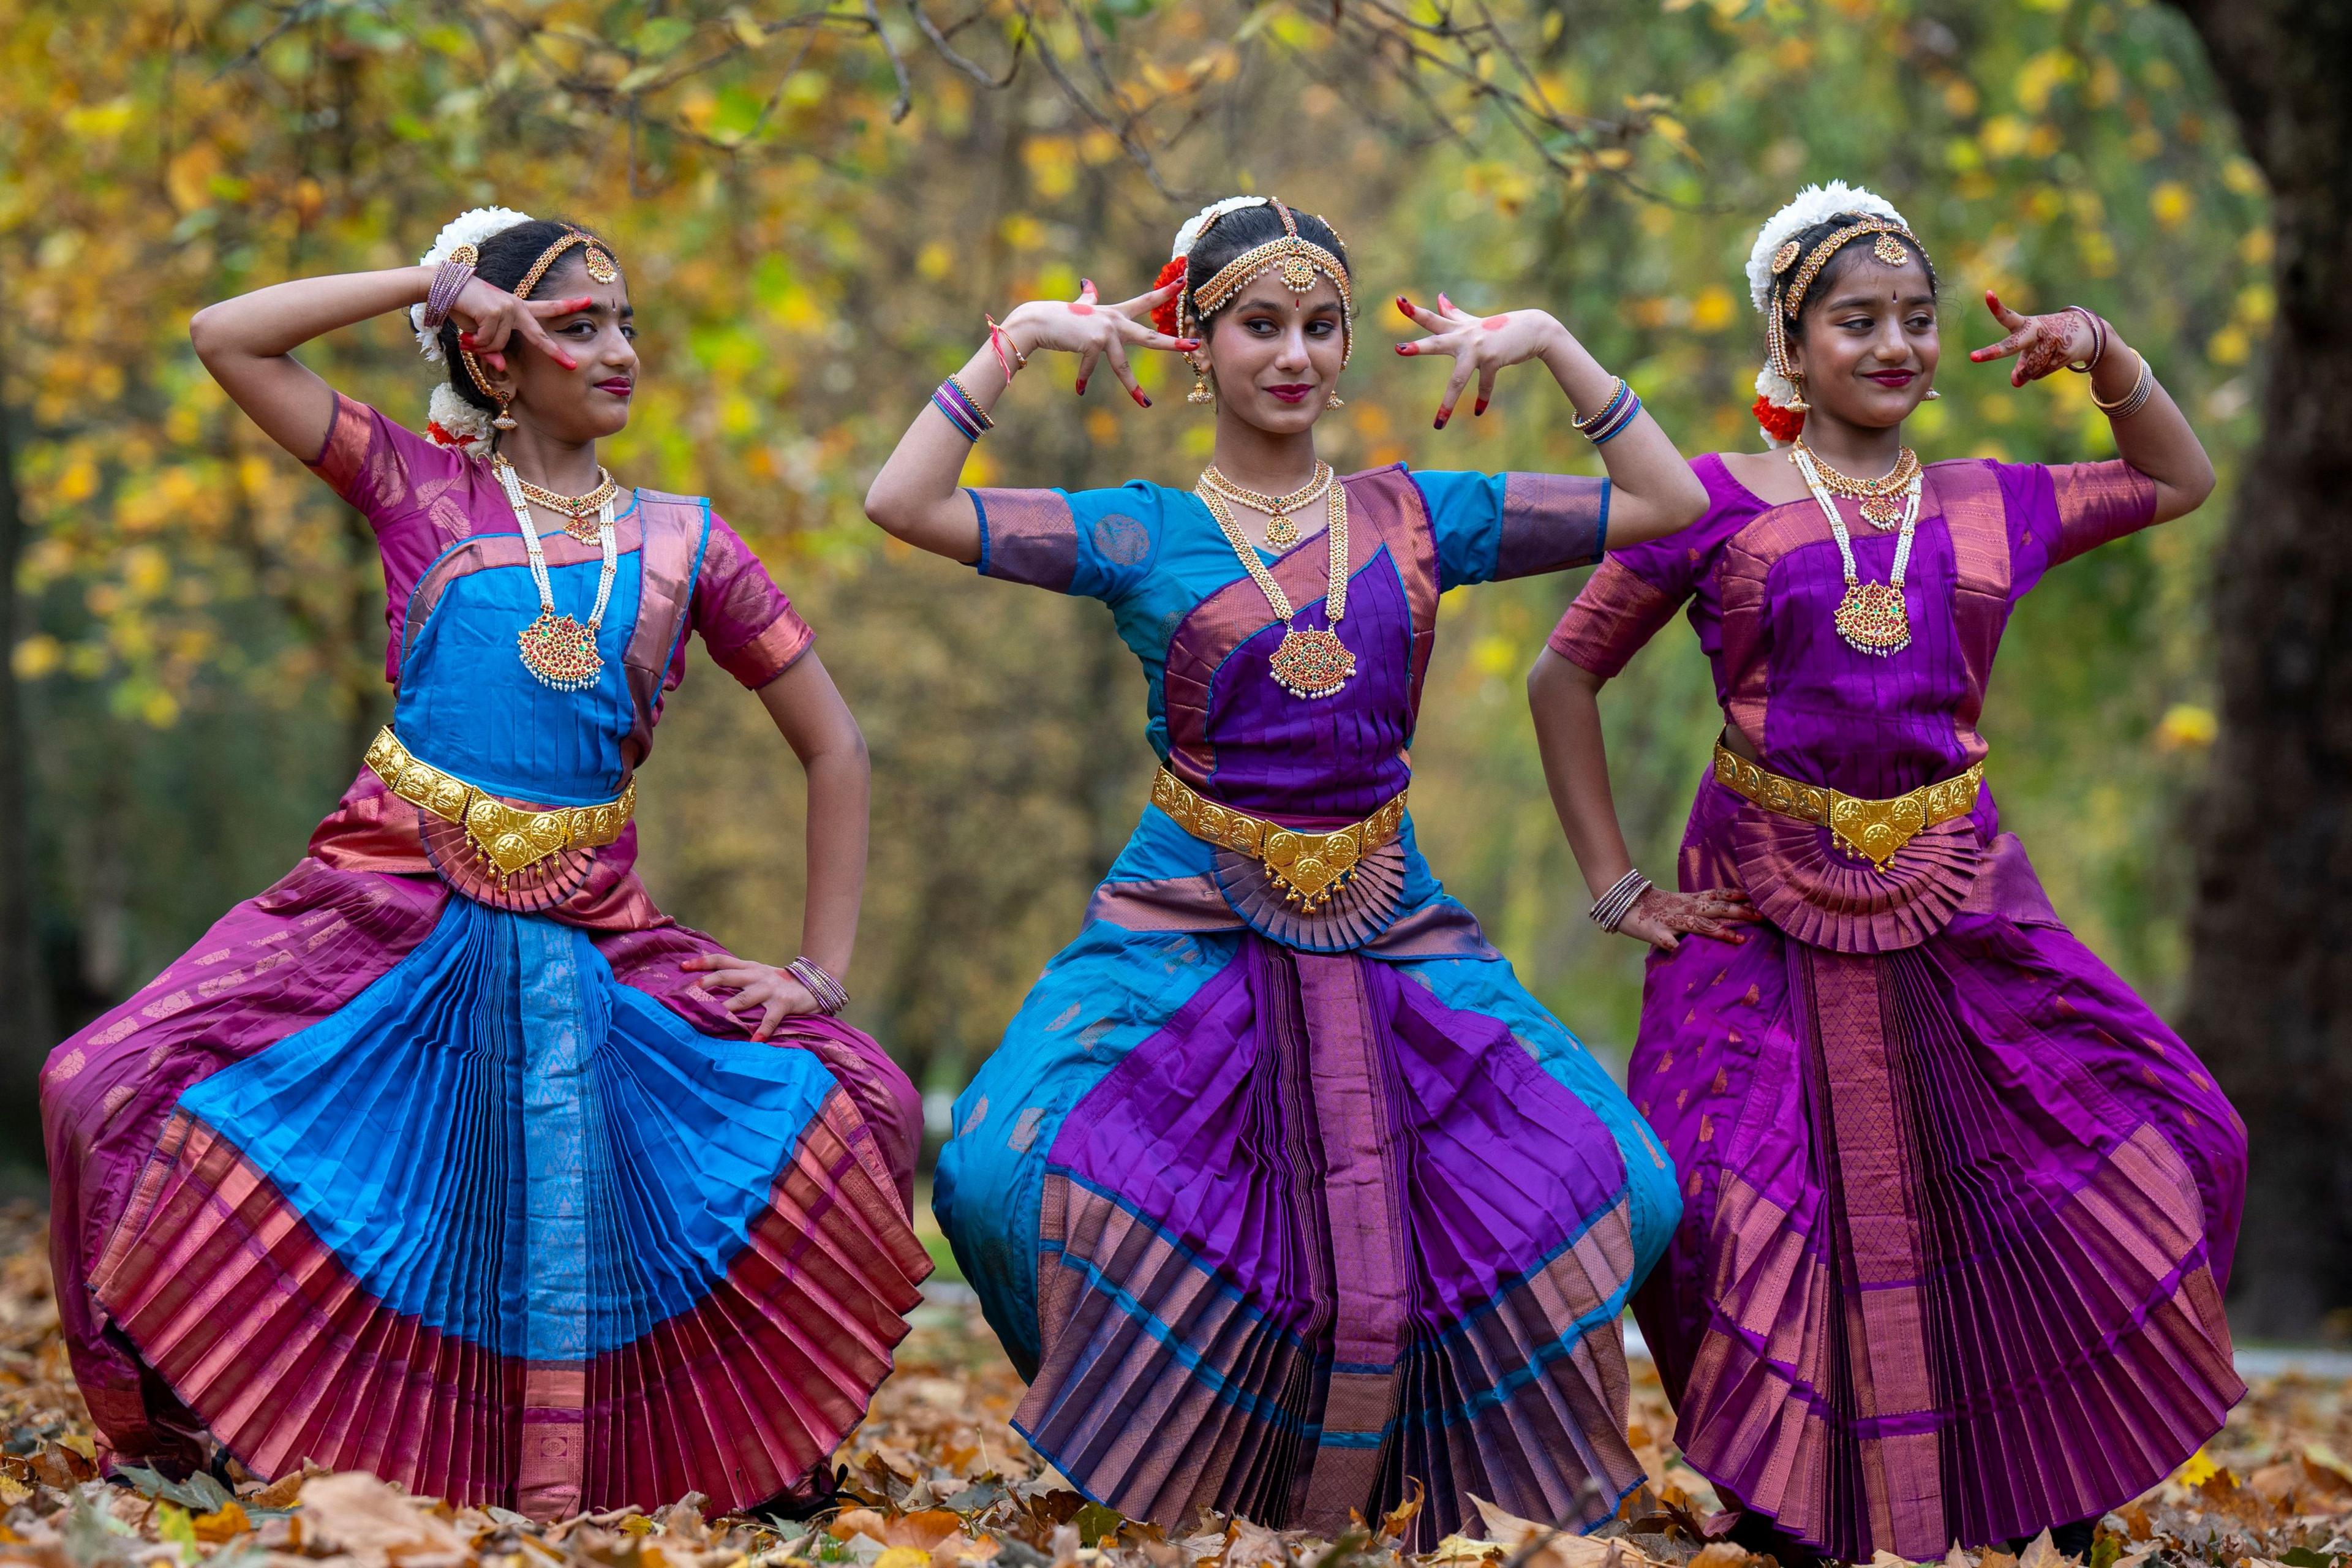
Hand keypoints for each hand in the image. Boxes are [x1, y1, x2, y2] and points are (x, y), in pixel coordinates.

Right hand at [448, 276, 591, 373]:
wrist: (442, 286)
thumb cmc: (464, 308)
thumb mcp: (481, 333)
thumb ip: (494, 350)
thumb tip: (502, 367)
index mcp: (518, 308)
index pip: (548, 308)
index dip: (568, 306)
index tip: (588, 302)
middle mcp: (516, 307)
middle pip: (539, 336)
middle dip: (555, 353)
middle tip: (572, 366)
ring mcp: (507, 308)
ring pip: (501, 344)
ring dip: (484, 345)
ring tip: (472, 335)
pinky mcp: (495, 311)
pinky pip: (489, 340)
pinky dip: (477, 341)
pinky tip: (468, 331)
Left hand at [680, 951, 820, 1040]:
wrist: (814, 983)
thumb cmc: (778, 983)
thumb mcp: (758, 974)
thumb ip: (738, 976)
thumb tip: (708, 983)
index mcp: (748, 967)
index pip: (721, 960)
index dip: (702, 962)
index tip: (682, 966)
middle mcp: (757, 975)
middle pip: (728, 975)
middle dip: (709, 982)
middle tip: (691, 990)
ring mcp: (770, 989)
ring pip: (745, 997)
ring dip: (730, 1007)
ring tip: (717, 1017)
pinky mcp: (784, 1003)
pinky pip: (770, 1018)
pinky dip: (763, 1030)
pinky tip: (754, 1041)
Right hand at [1000, 278, 1195, 407]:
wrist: (1037, 321)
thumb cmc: (1057, 316)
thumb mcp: (1079, 307)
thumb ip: (1089, 298)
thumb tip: (1087, 283)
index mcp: (1114, 313)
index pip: (1145, 301)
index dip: (1165, 292)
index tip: (1184, 282)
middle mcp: (1114, 321)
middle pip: (1149, 335)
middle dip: (1172, 342)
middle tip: (1194, 344)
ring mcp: (1105, 332)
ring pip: (1123, 365)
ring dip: (1133, 387)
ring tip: (1146, 403)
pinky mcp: (1093, 343)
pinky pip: (1091, 368)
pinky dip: (1083, 379)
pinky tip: (1080, 390)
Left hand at [1394, 293, 1564, 426]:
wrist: (1534, 329)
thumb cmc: (1501, 327)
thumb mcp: (1474, 321)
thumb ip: (1454, 314)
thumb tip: (1438, 296)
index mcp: (1457, 329)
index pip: (1432, 319)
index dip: (1414, 311)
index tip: (1399, 301)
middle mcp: (1465, 338)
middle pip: (1437, 343)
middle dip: (1419, 348)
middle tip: (1399, 349)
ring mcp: (1479, 349)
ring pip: (1459, 379)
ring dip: (1448, 402)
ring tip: (1438, 424)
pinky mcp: (1493, 360)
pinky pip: (1485, 384)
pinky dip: (1482, 399)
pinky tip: (1478, 412)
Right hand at [1617, 885, 1759, 952]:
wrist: (1623, 902)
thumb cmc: (1654, 906)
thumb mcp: (1680, 902)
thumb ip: (1699, 905)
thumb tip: (1725, 911)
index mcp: (1691, 901)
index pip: (1720, 895)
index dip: (1740, 897)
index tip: (1762, 900)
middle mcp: (1685, 908)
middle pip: (1716, 908)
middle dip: (1740, 913)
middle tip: (1762, 917)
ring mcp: (1671, 920)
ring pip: (1698, 924)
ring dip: (1718, 931)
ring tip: (1737, 938)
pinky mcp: (1654, 932)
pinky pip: (1665, 939)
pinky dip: (1672, 944)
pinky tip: (1680, 950)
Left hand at [1967, 291, 2098, 386]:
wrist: (2086, 332)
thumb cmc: (2049, 339)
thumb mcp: (2031, 347)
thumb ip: (2021, 364)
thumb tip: (2016, 381)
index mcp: (2025, 325)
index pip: (2008, 317)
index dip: (1997, 307)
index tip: (1988, 293)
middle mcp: (2036, 331)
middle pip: (2013, 345)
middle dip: (1993, 352)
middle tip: (1972, 357)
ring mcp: (2051, 341)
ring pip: (2030, 368)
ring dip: (2031, 372)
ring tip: (2043, 359)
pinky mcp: (2064, 352)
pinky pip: (2042, 372)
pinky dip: (2043, 372)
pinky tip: (2055, 359)